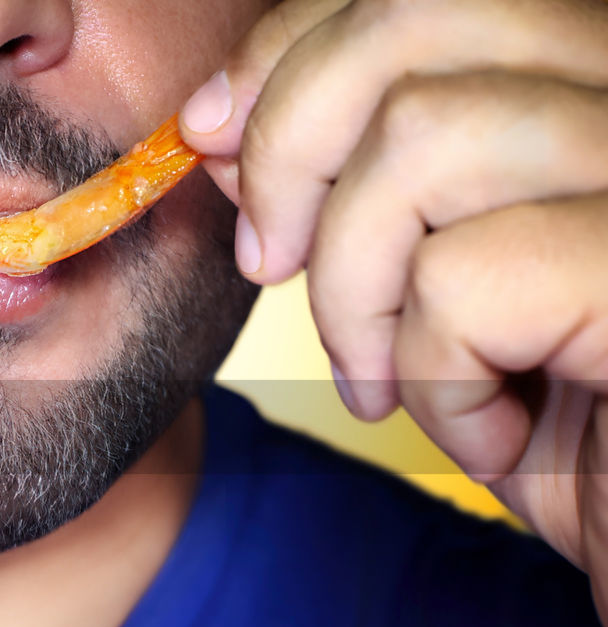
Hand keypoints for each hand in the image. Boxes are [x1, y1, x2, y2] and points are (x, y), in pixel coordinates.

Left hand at [179, 0, 607, 623]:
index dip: (289, 48)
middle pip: (415, 20)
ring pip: (424, 137)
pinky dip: (435, 375)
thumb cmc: (564, 426)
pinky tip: (488, 432)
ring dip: (357, 288)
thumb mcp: (433, 296)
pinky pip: (467, 277)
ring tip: (388, 380)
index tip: (210, 133)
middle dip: (290, 147)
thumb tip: (223, 124)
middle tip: (267, 263)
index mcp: (592, 84)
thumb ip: (344, 192)